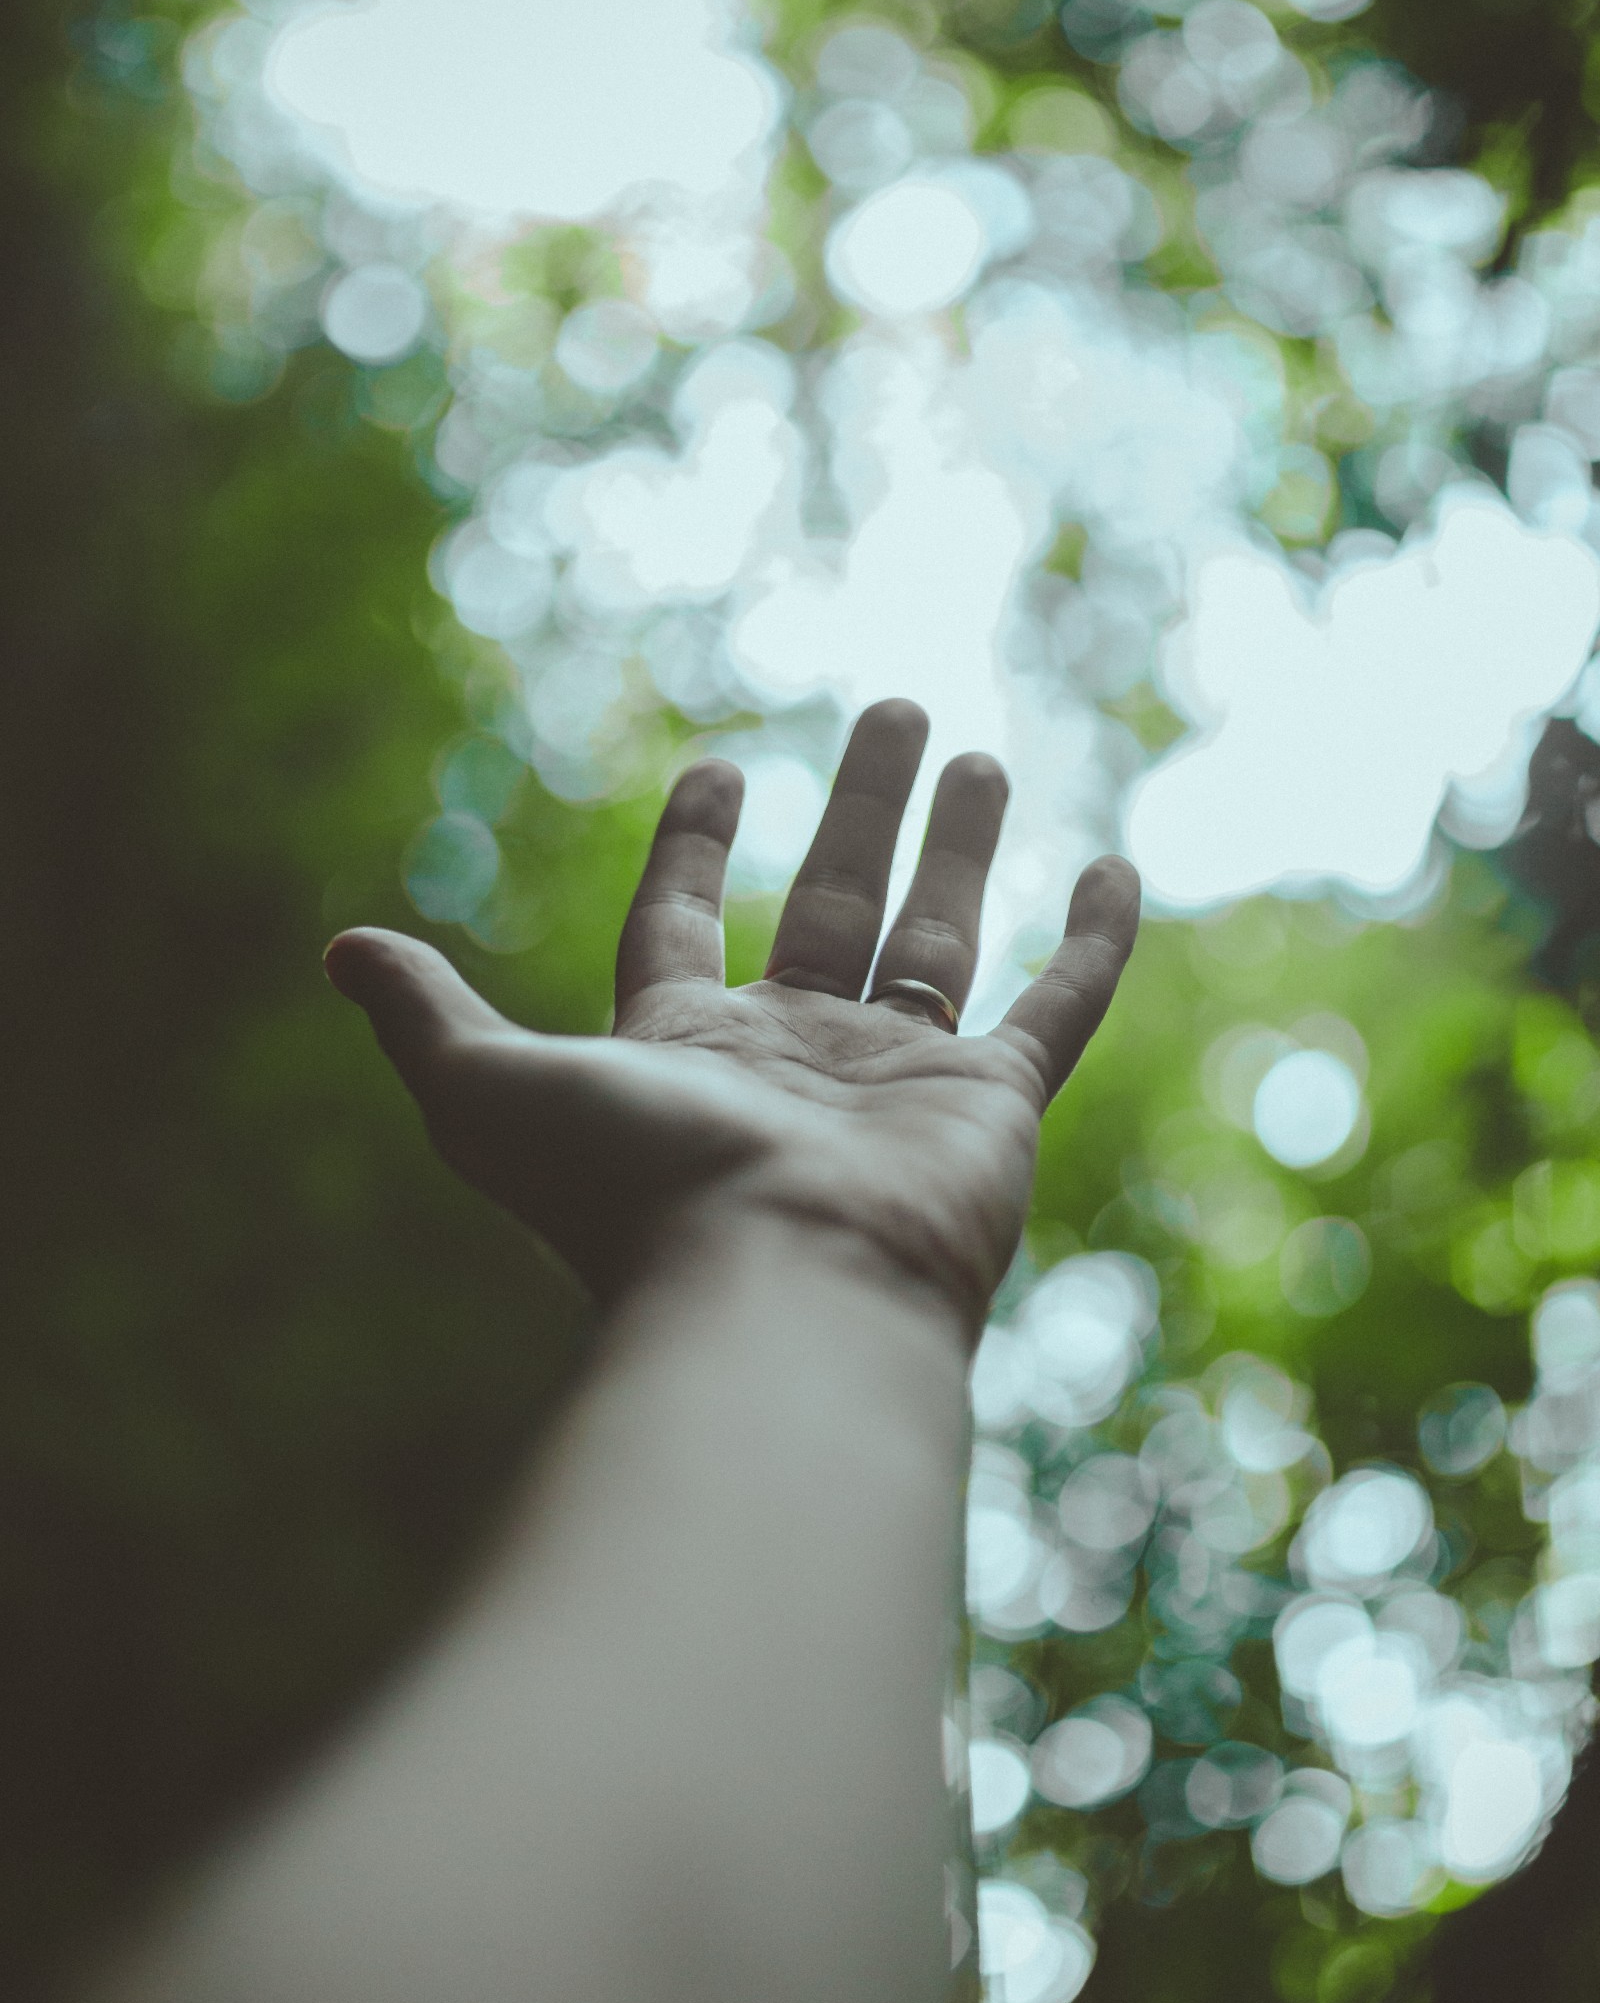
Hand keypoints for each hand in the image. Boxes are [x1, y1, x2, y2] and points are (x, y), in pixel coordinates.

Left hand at [325, 701, 1138, 1335]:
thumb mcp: (493, 1091)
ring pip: (938, 935)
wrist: (779, 1291)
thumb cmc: (633, 1195)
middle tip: (892, 711)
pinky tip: (1116, 865)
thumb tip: (339, 949)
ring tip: (975, 750)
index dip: (696, 843)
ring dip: (958, 845)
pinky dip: (1093, 940)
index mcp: (686, 1046)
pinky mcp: (991, 1102)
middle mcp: (795, 1058)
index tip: (718, 763)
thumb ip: (429, 1016)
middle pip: (831, 906)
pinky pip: (1056, 1005)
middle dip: (858, 809)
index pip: (688, 922)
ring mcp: (899, 1079)